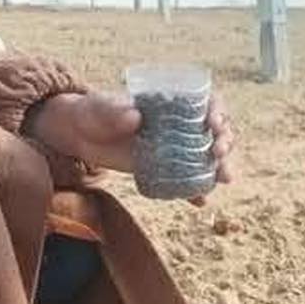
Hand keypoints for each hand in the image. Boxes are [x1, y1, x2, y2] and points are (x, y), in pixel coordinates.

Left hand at [27, 90, 238, 203]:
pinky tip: (201, 202)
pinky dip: (196, 191)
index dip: (217, 110)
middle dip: (225, 140)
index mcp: (170, 101)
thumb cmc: (91, 112)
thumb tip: (135, 117)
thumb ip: (114, 110)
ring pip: (206, 155)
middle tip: (218, 152)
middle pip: (214, 129)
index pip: (205, 101)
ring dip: (220, 166)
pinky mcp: (163, 169)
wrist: (79, 135)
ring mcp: (172, 147)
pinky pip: (186, 180)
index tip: (214, 123)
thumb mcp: (99, 108)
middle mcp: (178, 123)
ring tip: (224, 178)